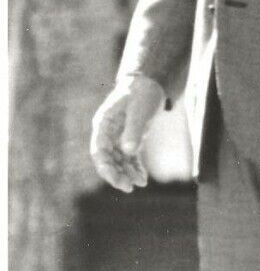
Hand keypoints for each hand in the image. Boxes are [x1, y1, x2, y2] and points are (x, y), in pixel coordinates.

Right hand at [89, 74, 164, 192]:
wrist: (149, 83)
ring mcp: (118, 137)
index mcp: (103, 124)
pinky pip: (129, 158)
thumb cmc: (142, 93)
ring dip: (126, 174)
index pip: (99, 151)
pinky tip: (142, 179)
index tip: (116, 179)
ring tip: (138, 185)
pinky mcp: (130, 139)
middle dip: (116, 175)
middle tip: (128, 187)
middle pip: (107, 159)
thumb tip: (128, 151)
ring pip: (118, 161)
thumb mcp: (139, 109)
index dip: (105, 167)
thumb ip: (134, 129)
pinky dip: (135, 168)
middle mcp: (107, 133)